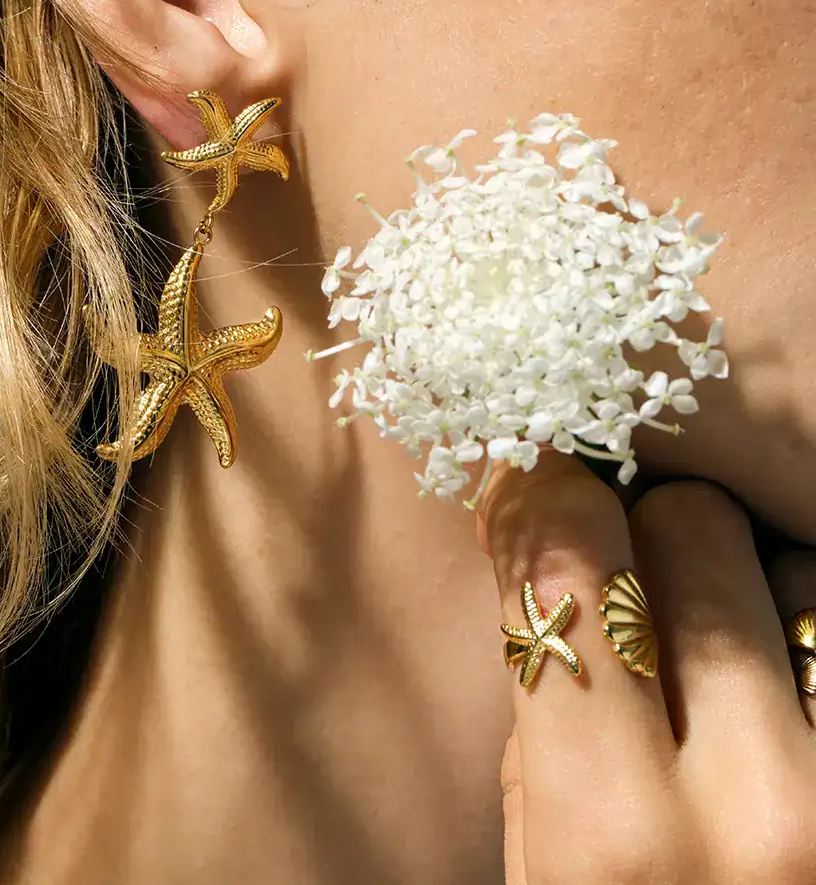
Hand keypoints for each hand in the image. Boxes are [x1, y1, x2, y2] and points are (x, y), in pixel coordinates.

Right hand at [476, 450, 815, 883]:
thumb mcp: (540, 870)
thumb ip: (543, 711)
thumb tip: (532, 536)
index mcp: (617, 836)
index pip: (571, 567)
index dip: (541, 493)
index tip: (534, 475)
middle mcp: (760, 809)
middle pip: (693, 529)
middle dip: (645, 527)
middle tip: (627, 570)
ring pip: (795, 567)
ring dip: (742, 581)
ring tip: (717, 642)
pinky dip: (807, 634)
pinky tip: (778, 681)